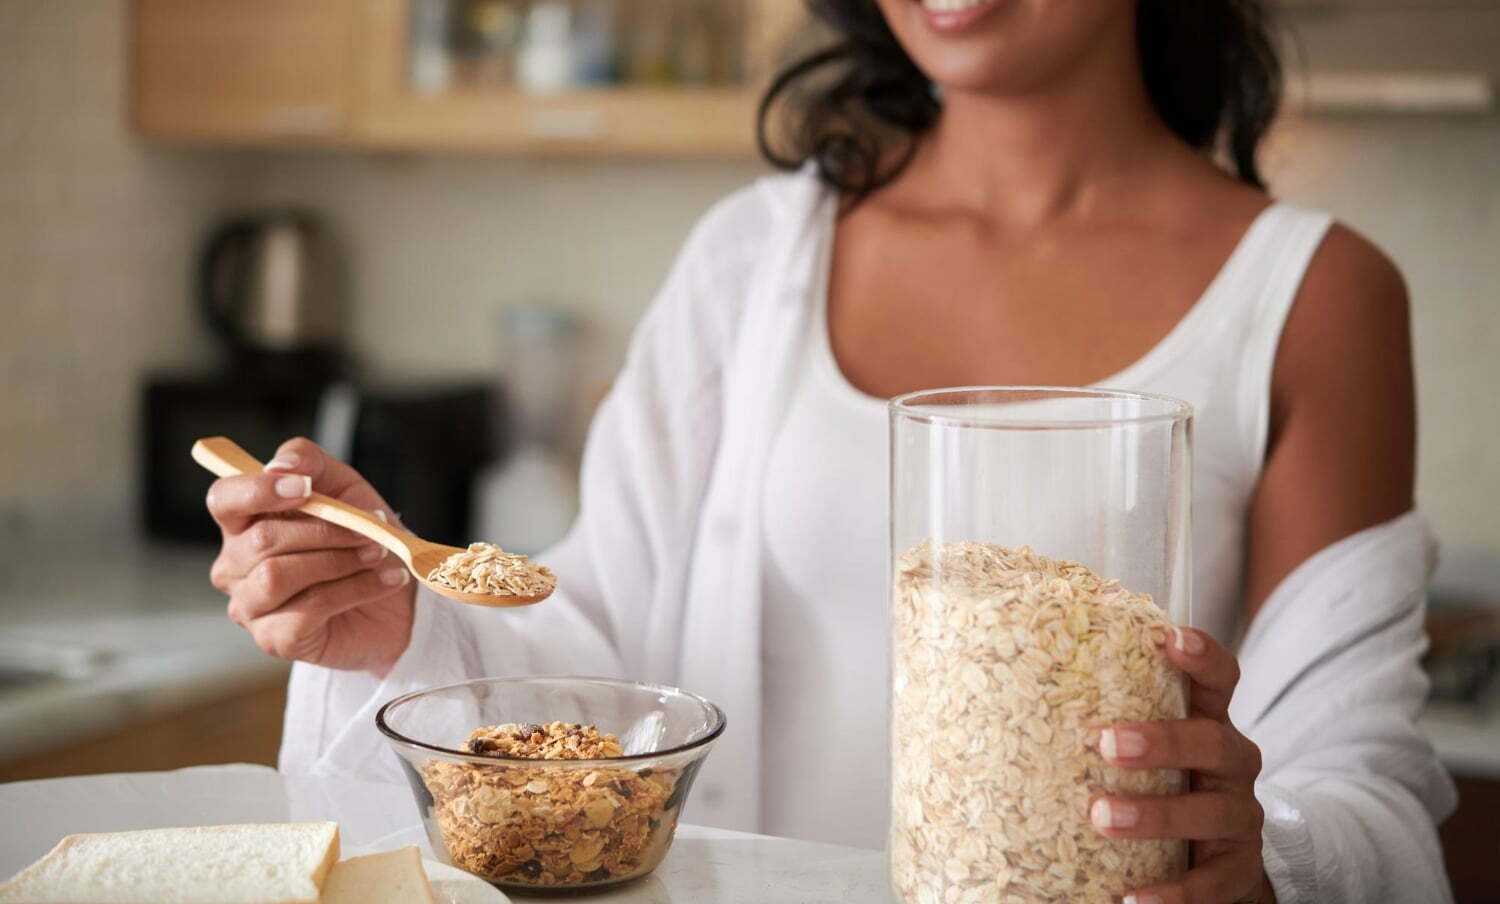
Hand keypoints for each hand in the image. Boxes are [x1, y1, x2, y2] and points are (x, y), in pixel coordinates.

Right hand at [206, 437, 415, 674]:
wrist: (396, 596)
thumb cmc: (359, 538)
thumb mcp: (343, 487)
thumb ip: (309, 462)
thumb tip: (279, 466)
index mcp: (243, 523)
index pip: (224, 500)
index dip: (258, 491)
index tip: (305, 488)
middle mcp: (235, 566)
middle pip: (262, 539)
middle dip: (325, 530)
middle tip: (373, 528)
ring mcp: (250, 606)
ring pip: (278, 576)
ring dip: (339, 560)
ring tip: (378, 554)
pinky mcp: (275, 639)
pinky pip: (308, 609)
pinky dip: (355, 589)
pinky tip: (384, 581)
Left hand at [1092, 626, 1276, 903]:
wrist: (1219, 866)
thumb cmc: (1164, 788)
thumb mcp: (1146, 752)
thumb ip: (1102, 720)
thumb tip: (994, 690)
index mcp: (1207, 724)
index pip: (1219, 679)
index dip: (1201, 655)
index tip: (1169, 638)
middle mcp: (1231, 766)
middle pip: (1213, 742)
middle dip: (1162, 741)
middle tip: (1106, 745)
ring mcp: (1239, 818)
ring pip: (1211, 812)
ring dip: (1156, 814)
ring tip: (1102, 817)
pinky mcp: (1238, 871)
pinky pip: (1212, 884)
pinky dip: (1174, 893)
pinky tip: (1133, 899)